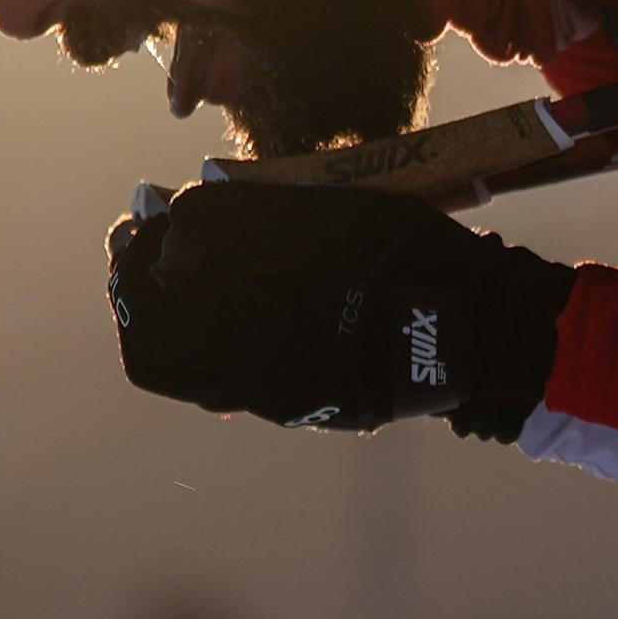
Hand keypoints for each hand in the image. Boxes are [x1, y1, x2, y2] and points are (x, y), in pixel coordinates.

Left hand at [105, 180, 572, 436]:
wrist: (485, 328)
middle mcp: (250, 383)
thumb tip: (166, 224)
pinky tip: (250, 297)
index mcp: (244, 336)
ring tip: (196, 269)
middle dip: (139, 296)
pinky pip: (233, 382)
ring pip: (189, 373)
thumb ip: (226, 215)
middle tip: (155, 244)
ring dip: (174, 321)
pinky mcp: (310, 406)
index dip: (132, 255)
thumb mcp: (316, 212)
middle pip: (150, 352)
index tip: (148, 213)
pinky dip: (217, 340)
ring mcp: (281, 402)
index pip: (142, 303)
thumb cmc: (404, 255)